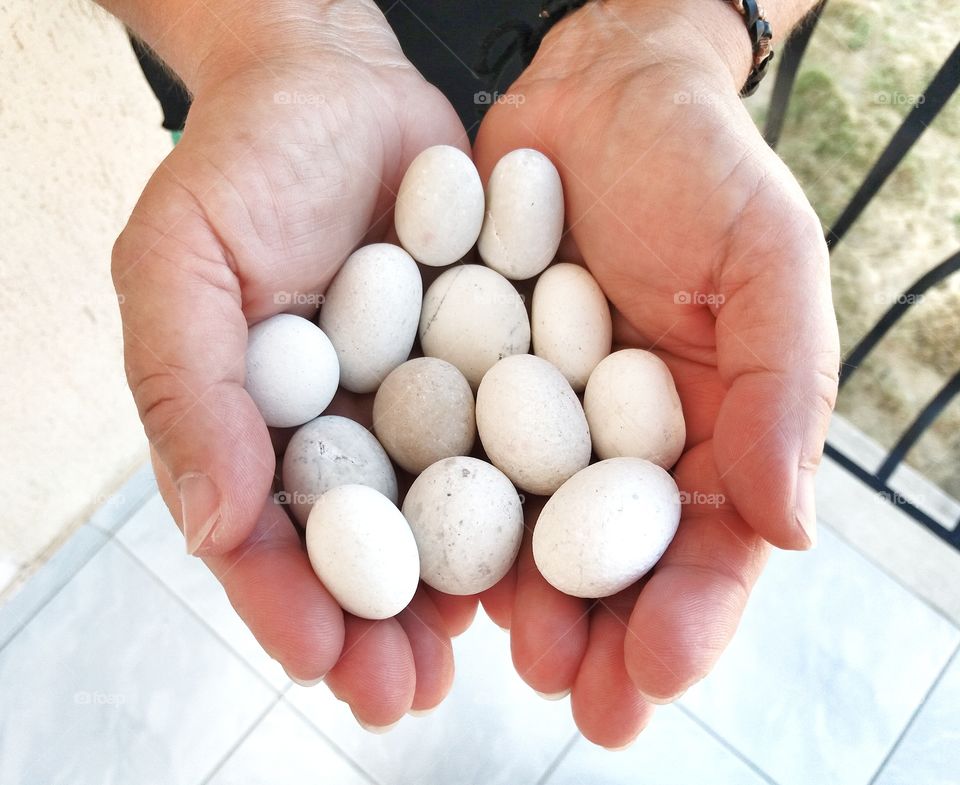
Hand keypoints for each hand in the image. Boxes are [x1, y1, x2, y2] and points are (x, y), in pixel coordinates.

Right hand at [111, 2, 476, 724]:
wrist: (341, 87)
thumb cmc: (246, 165)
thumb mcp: (183, 258)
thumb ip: (188, 386)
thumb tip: (214, 525)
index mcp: (259, 429)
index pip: (266, 535)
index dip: (288, 602)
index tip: (324, 661)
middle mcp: (343, 430)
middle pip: (362, 548)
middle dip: (383, 625)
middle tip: (409, 693)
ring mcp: (420, 405)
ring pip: (442, 515)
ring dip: (464, 589)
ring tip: (490, 654)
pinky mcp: (488, 366)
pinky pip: (510, 441)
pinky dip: (529, 495)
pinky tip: (553, 551)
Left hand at [474, 0, 839, 746]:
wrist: (598, 95)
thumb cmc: (700, 169)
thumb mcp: (764, 261)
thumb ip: (783, 387)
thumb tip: (788, 526)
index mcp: (704, 430)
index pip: (708, 543)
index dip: (692, 614)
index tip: (661, 673)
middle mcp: (616, 443)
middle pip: (611, 562)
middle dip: (600, 635)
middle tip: (575, 697)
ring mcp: (536, 421)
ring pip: (528, 530)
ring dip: (518, 599)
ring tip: (504, 652)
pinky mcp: (466, 385)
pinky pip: (455, 460)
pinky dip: (443, 513)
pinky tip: (428, 562)